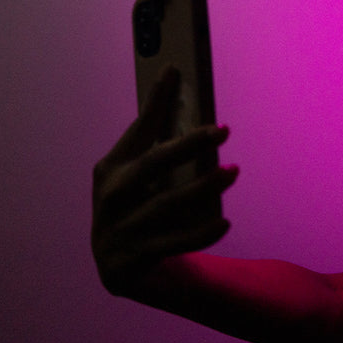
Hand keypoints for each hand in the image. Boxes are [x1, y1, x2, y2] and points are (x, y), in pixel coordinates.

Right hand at [92, 67, 238, 295]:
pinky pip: (172, 243)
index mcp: (111, 169)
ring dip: (203, 187)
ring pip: (166, 204)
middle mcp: (109, 197)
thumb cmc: (144, 215)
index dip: (156, 100)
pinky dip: (199, 233)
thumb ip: (167, 154)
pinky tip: (224, 222)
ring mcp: (115, 231)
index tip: (175, 69)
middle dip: (188, 144)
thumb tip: (205, 121)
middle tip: (223, 129)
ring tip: (232, 171)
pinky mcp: (128, 262)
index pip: (138, 129)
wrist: (126, 273)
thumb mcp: (147, 184)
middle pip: (152, 164)